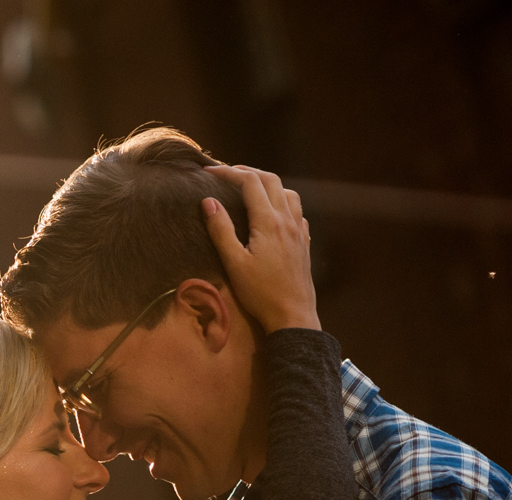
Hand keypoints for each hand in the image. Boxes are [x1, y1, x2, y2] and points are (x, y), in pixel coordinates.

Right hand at [202, 164, 317, 333]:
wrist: (293, 315)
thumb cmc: (260, 293)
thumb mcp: (234, 264)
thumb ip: (221, 231)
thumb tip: (208, 202)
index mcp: (268, 222)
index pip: (249, 182)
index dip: (228, 172)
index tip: (208, 172)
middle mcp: (287, 219)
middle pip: (270, 180)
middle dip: (247, 171)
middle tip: (227, 173)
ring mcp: (299, 230)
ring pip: (287, 192)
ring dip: (268, 183)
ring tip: (250, 188)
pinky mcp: (304, 242)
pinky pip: (296, 210)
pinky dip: (282, 201)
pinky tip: (273, 212)